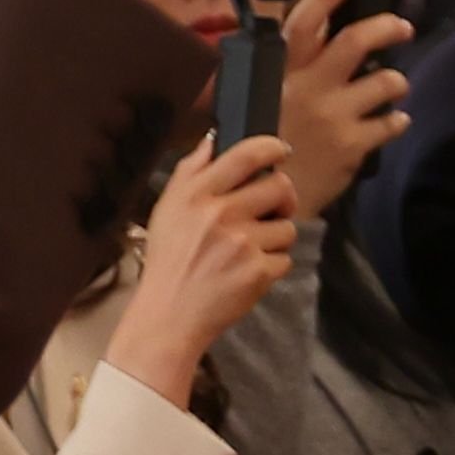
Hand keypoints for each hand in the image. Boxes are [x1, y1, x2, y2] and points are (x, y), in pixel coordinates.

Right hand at [113, 136, 300, 390]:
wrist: (169, 314)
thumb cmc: (169, 260)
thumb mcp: (167, 208)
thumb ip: (190, 170)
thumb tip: (212, 140)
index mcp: (197, 194)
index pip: (245, 156)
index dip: (271, 148)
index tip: (280, 151)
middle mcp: (221, 214)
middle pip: (280, 187)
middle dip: (282, 198)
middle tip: (272, 209)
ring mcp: (242, 243)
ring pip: (287, 226)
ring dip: (276, 237)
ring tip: (250, 250)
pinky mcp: (258, 271)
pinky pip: (285, 258)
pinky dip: (272, 266)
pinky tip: (248, 272)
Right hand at [273, 0, 413, 218]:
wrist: (265, 196)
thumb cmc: (256, 147)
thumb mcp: (253, 100)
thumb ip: (280, 71)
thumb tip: (305, 40)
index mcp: (280, 74)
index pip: (304, 22)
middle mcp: (309, 88)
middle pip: (356, 42)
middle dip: (386, 28)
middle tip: (401, 26)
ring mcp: (333, 116)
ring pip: (384, 81)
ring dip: (396, 81)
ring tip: (394, 86)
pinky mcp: (353, 145)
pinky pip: (391, 122)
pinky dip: (397, 119)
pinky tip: (393, 121)